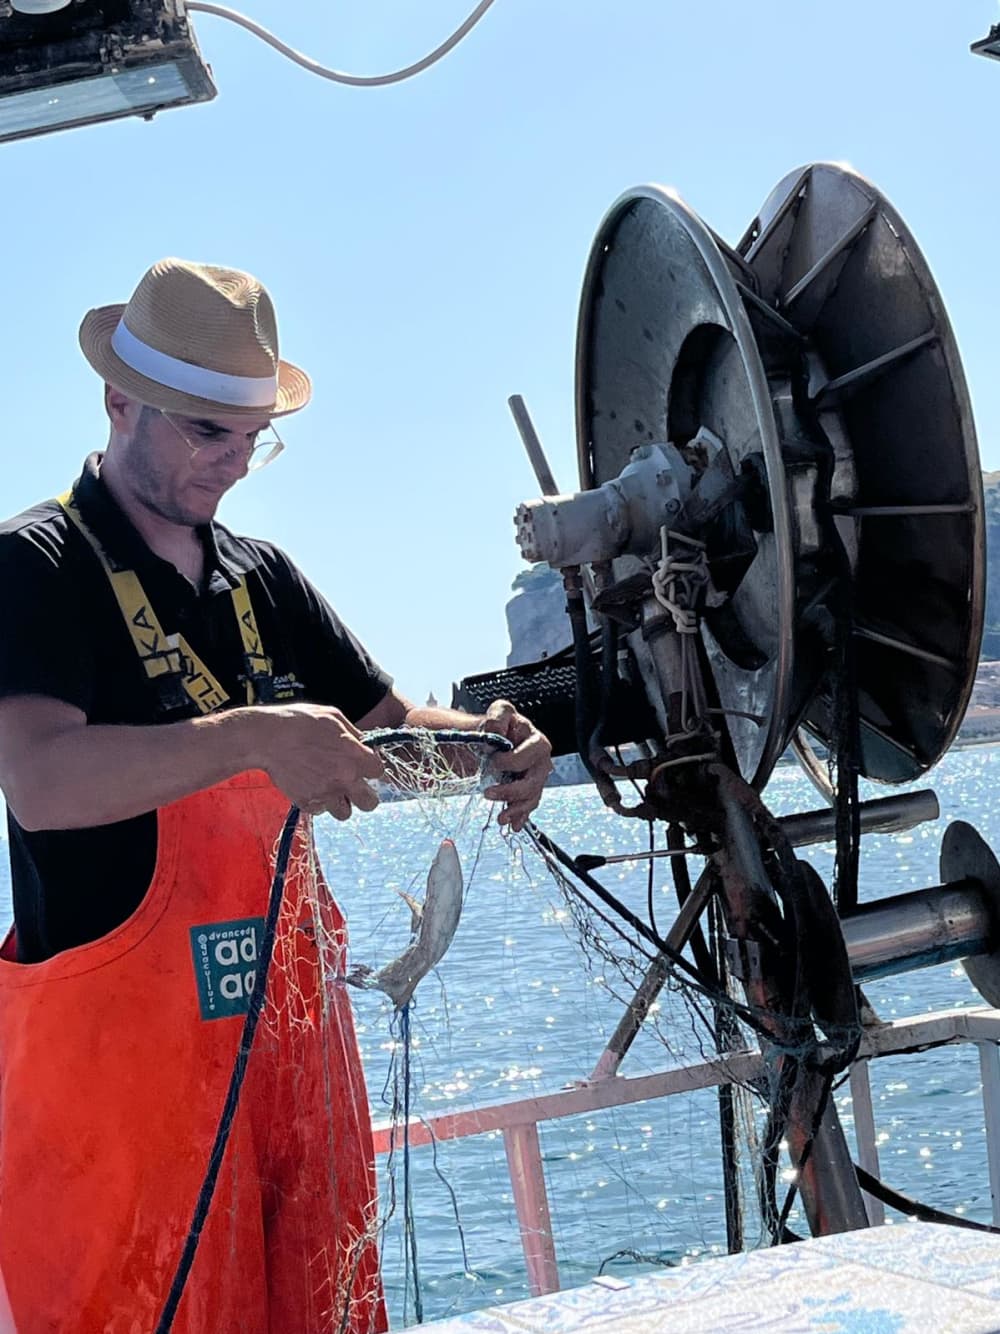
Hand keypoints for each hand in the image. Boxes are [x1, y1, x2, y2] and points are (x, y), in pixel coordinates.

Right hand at [249, 703, 383, 820]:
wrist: (266, 738)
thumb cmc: (299, 722)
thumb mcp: (333, 717)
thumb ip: (353, 734)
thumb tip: (364, 744)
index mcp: (355, 756)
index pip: (379, 772)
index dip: (371, 767)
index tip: (363, 764)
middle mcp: (344, 778)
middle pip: (371, 803)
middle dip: (364, 794)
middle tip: (353, 785)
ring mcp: (325, 793)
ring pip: (345, 813)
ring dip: (341, 802)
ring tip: (330, 788)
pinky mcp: (306, 803)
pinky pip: (321, 811)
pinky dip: (318, 802)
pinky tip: (311, 786)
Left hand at [479, 699, 553, 831]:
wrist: (494, 738)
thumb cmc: (500, 724)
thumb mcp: (499, 712)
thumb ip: (497, 718)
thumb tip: (494, 734)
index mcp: (536, 742)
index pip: (527, 757)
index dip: (509, 761)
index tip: (492, 761)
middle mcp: (540, 762)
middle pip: (532, 783)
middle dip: (510, 791)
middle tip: (488, 793)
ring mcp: (536, 778)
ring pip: (531, 798)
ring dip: (516, 810)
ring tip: (501, 818)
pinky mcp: (528, 790)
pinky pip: (528, 806)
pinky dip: (520, 816)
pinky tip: (513, 824)